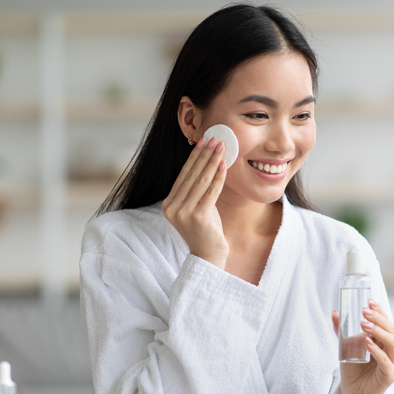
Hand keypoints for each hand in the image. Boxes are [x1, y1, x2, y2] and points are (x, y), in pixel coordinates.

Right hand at [162, 137, 228, 268]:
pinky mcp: (198, 216)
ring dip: (212, 161)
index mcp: (168, 204)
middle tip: (215, 138)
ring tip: (221, 147)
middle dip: (204, 154)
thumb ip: (197, 188)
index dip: (194, 156)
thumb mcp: (197, 206)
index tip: (203, 141)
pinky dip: (218, 177)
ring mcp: (183, 213)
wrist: (209, 255)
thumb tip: (207, 160)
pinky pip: (210, 191)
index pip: (183, 175)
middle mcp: (172, 207)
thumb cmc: (206, 229)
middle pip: (191, 175)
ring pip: (200, 180)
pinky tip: (224, 165)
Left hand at [331, 300, 393, 393]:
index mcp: (385, 341)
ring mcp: (393, 363)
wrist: (353, 392)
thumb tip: (334, 312)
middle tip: (364, 311)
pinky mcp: (389, 376)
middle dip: (378, 318)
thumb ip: (342, 330)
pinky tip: (366, 342)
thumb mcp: (346, 346)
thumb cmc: (354, 368)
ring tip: (363, 324)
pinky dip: (377, 351)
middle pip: (391, 330)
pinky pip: (386, 362)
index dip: (380, 311)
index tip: (368, 301)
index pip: (387, 322)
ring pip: (393, 343)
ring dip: (378, 331)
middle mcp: (393, 350)